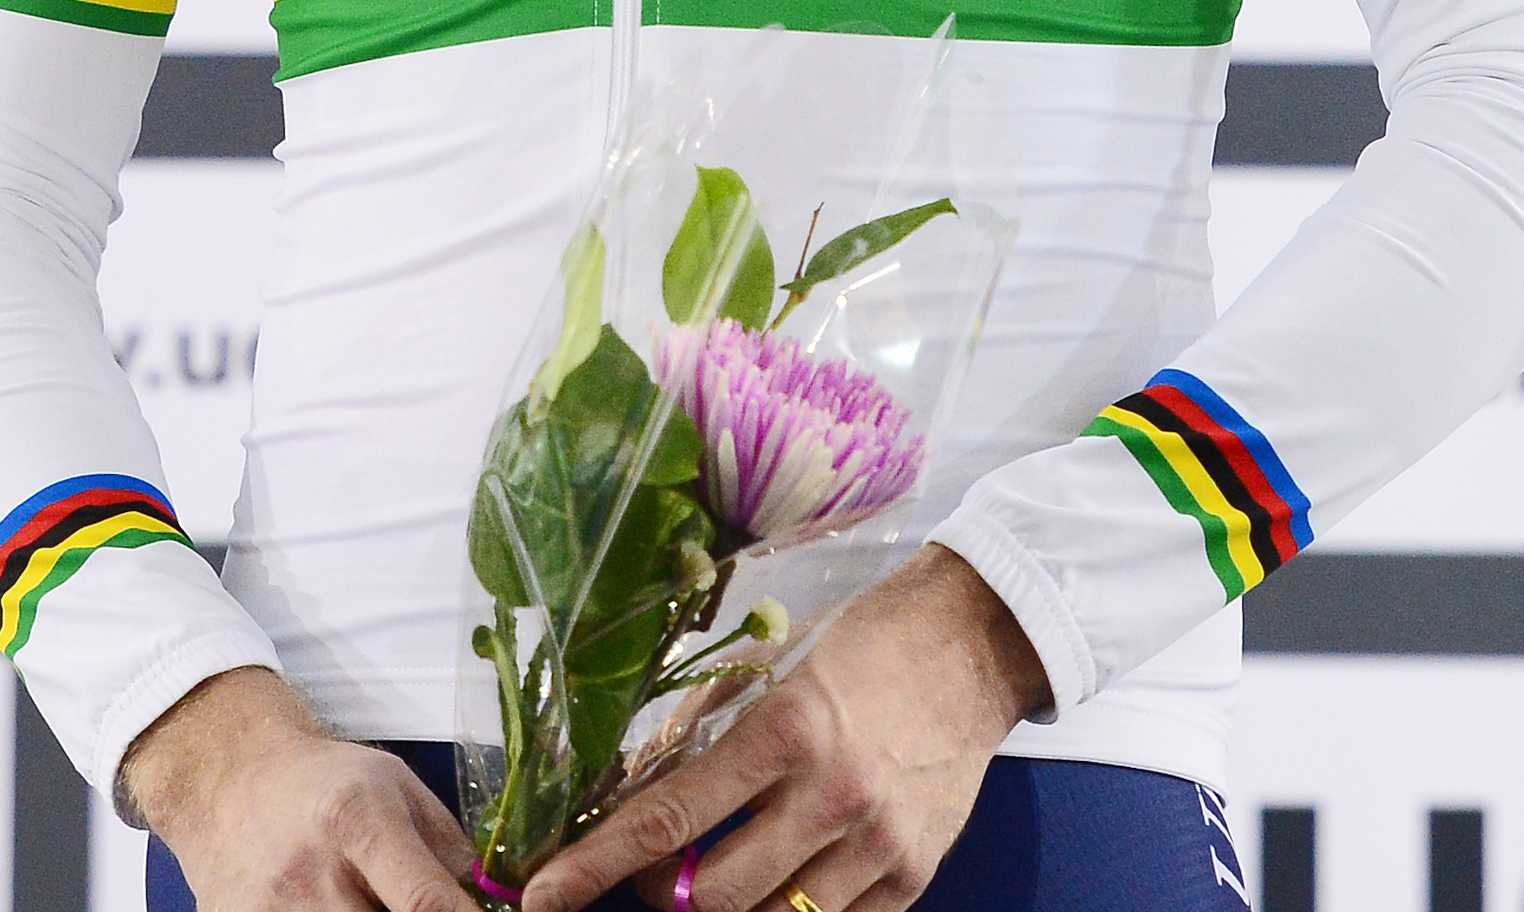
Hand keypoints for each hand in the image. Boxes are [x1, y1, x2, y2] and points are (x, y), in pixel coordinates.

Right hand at [123, 666, 476, 911]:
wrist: (233, 781)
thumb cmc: (324, 783)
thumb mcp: (395, 786)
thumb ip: (445, 847)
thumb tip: (487, 901)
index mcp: (356, 818)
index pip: (424, 901)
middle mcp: (310, 872)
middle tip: (414, 904)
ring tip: (369, 900)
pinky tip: (334, 909)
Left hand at [520, 547, 1047, 911]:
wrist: (976, 642)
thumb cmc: (870, 639)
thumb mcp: (783, 668)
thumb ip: (721, 734)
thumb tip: (651, 788)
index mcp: (789, 729)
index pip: (672, 817)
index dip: (599, 863)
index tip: (547, 893)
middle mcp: (831, 796)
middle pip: (714, 897)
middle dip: (665, 894)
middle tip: (656, 871)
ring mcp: (876, 846)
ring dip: (730, 909)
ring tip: (721, 873)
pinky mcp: (912, 876)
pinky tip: (787, 875)